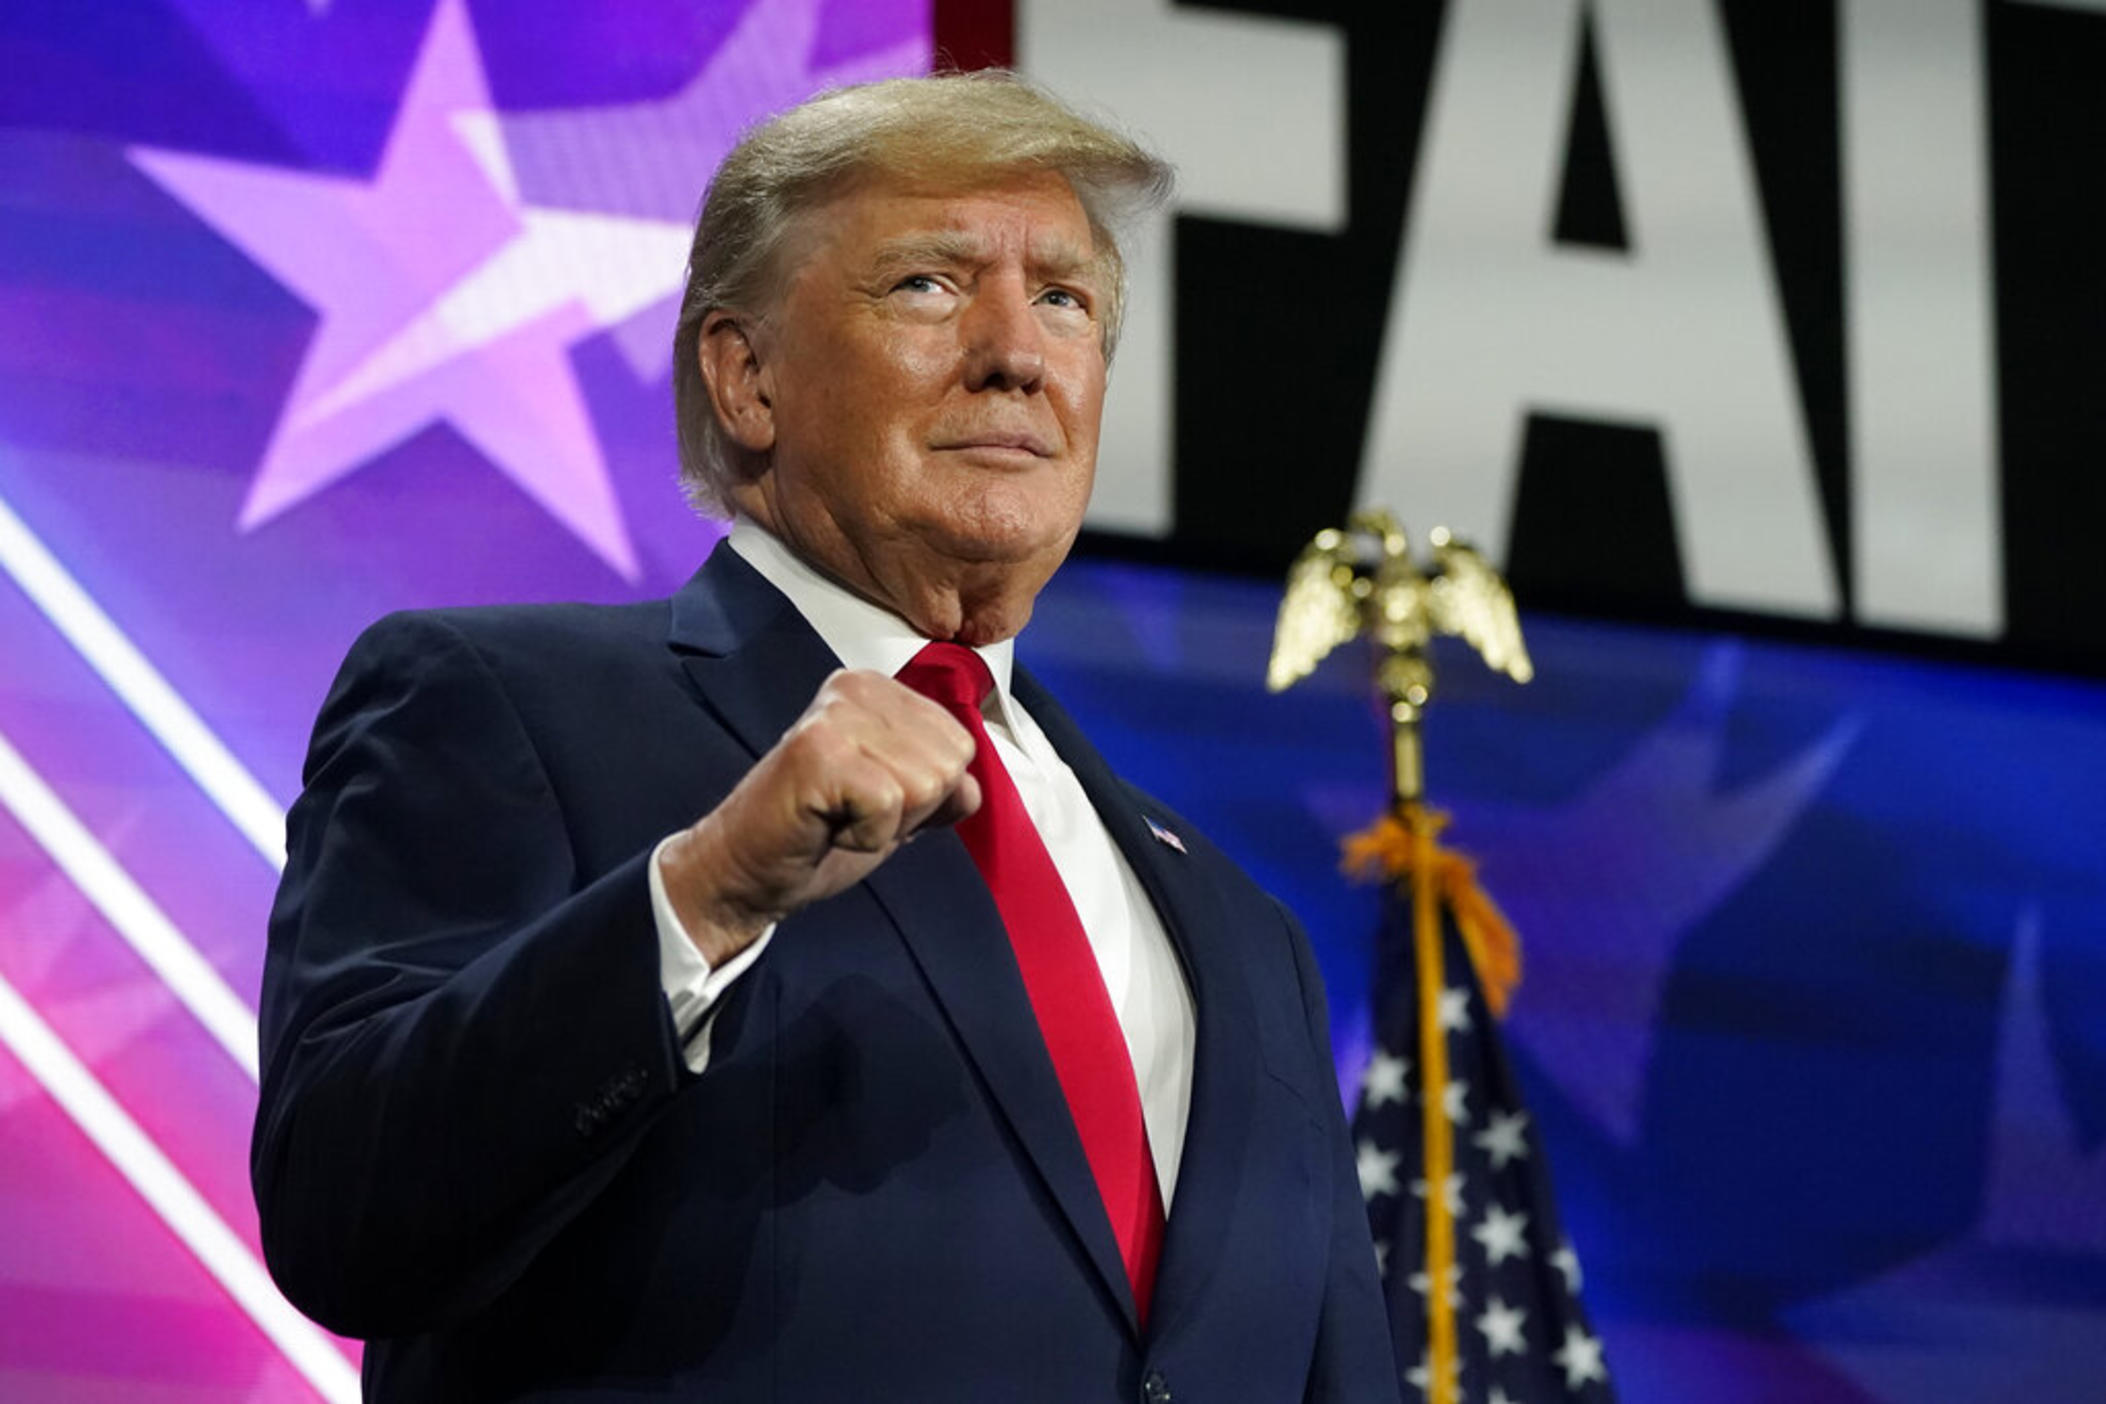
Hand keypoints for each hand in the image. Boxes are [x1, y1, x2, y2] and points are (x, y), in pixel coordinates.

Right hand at [656, 669, 980, 964]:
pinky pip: (889, 802)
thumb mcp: (899, 809)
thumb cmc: (818, 834)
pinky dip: (867, 834)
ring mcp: (835, 715)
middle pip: (949, 762)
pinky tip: (828, 826)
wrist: (747, 870)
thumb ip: (940, 789)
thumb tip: (972, 788)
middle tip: (853, 811)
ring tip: (840, 816)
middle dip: (913, 807)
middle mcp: (858, 688)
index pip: (960, 744)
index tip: (872, 800)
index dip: (928, 793)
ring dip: (889, 822)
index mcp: (879, 691)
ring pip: (926, 782)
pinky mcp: (818, 751)